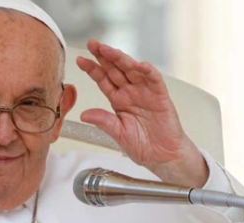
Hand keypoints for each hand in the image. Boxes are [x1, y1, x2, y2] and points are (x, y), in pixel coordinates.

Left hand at [76, 39, 207, 187]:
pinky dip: (148, 71)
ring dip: (121, 59)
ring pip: (132, 70)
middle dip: (103, 56)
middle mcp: (131, 93)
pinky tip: (139, 65)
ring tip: (109, 50)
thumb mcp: (118, 134)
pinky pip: (154, 80)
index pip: (103, 80)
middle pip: (115, 70)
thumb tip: (84, 114)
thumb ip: (103, 121)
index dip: (92, 69)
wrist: (163, 157)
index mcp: (118, 100)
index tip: (80, 60)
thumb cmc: (143, 146)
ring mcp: (145, 93)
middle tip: (92, 44)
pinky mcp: (160, 96)